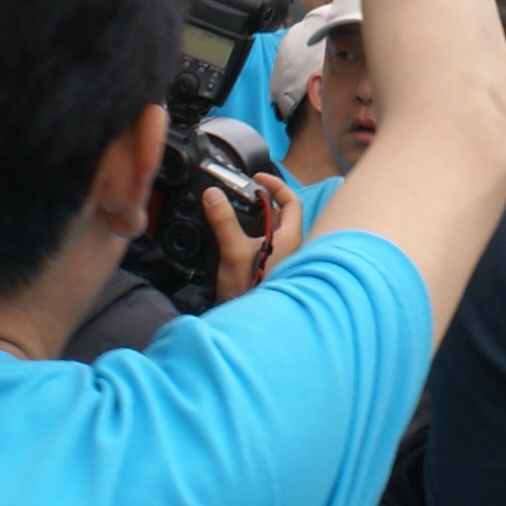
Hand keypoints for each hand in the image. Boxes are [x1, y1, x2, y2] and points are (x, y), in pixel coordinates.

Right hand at [203, 172, 302, 300]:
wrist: (254, 326)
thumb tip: (213, 195)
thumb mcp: (234, 251)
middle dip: (261, 203)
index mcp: (291, 238)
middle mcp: (292, 248)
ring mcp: (283, 261)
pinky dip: (251, 238)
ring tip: (234, 215)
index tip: (258, 178)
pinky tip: (234, 242)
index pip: (292, 201)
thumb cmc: (253, 291)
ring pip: (273, 233)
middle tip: (241, 195)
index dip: (277, 185)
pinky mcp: (271, 272)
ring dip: (255, 221)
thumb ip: (223, 221)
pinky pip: (265, 247)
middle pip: (281, 216)